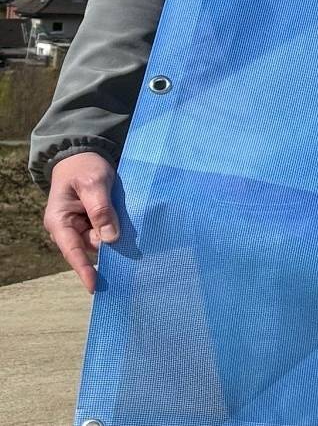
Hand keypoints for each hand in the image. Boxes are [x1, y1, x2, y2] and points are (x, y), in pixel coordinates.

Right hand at [43, 151, 118, 292]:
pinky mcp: (95, 222)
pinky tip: (132, 226)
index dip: (84, 269)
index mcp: (59, 221)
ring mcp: (82, 226)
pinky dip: (119, 229)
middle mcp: (69, 228)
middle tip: (129, 236)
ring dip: (117, 235)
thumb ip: (101, 209)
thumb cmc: (84, 168)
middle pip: (92, 247)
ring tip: (129, 221)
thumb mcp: (93, 184)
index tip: (95, 286)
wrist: (84, 156)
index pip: (72, 251)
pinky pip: (108, 232)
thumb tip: (110, 238)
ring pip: (103, 240)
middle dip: (110, 245)